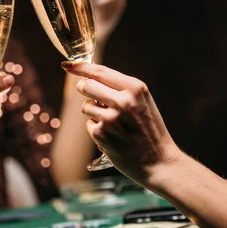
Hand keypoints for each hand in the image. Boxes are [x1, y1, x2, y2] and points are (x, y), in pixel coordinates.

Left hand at [61, 61, 180, 184]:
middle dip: (84, 89)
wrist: (159, 161)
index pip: (100, 71)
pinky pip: (89, 125)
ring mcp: (111, 118)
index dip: (80, 67)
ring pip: (86, 106)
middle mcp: (123, 100)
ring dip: (93, 113)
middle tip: (92, 97)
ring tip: (112, 123)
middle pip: (86, 85)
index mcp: (135, 88)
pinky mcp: (101, 134)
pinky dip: (97, 129)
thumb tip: (90, 77)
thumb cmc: (149, 130)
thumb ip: (120, 88)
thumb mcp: (142, 102)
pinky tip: (112, 137)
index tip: (68, 65)